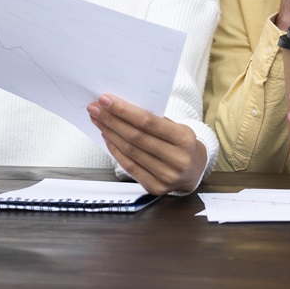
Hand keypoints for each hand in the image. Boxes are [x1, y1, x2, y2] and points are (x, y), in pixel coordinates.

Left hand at [87, 95, 206, 194]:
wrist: (194, 170)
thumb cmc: (182, 144)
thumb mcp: (177, 127)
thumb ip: (155, 120)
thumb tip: (122, 108)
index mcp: (184, 139)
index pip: (148, 122)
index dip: (124, 111)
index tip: (106, 100)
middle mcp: (176, 159)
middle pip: (135, 137)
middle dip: (111, 120)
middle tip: (95, 109)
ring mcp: (166, 176)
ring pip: (130, 152)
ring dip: (110, 134)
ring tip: (98, 121)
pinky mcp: (155, 188)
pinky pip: (129, 167)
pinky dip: (115, 151)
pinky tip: (107, 138)